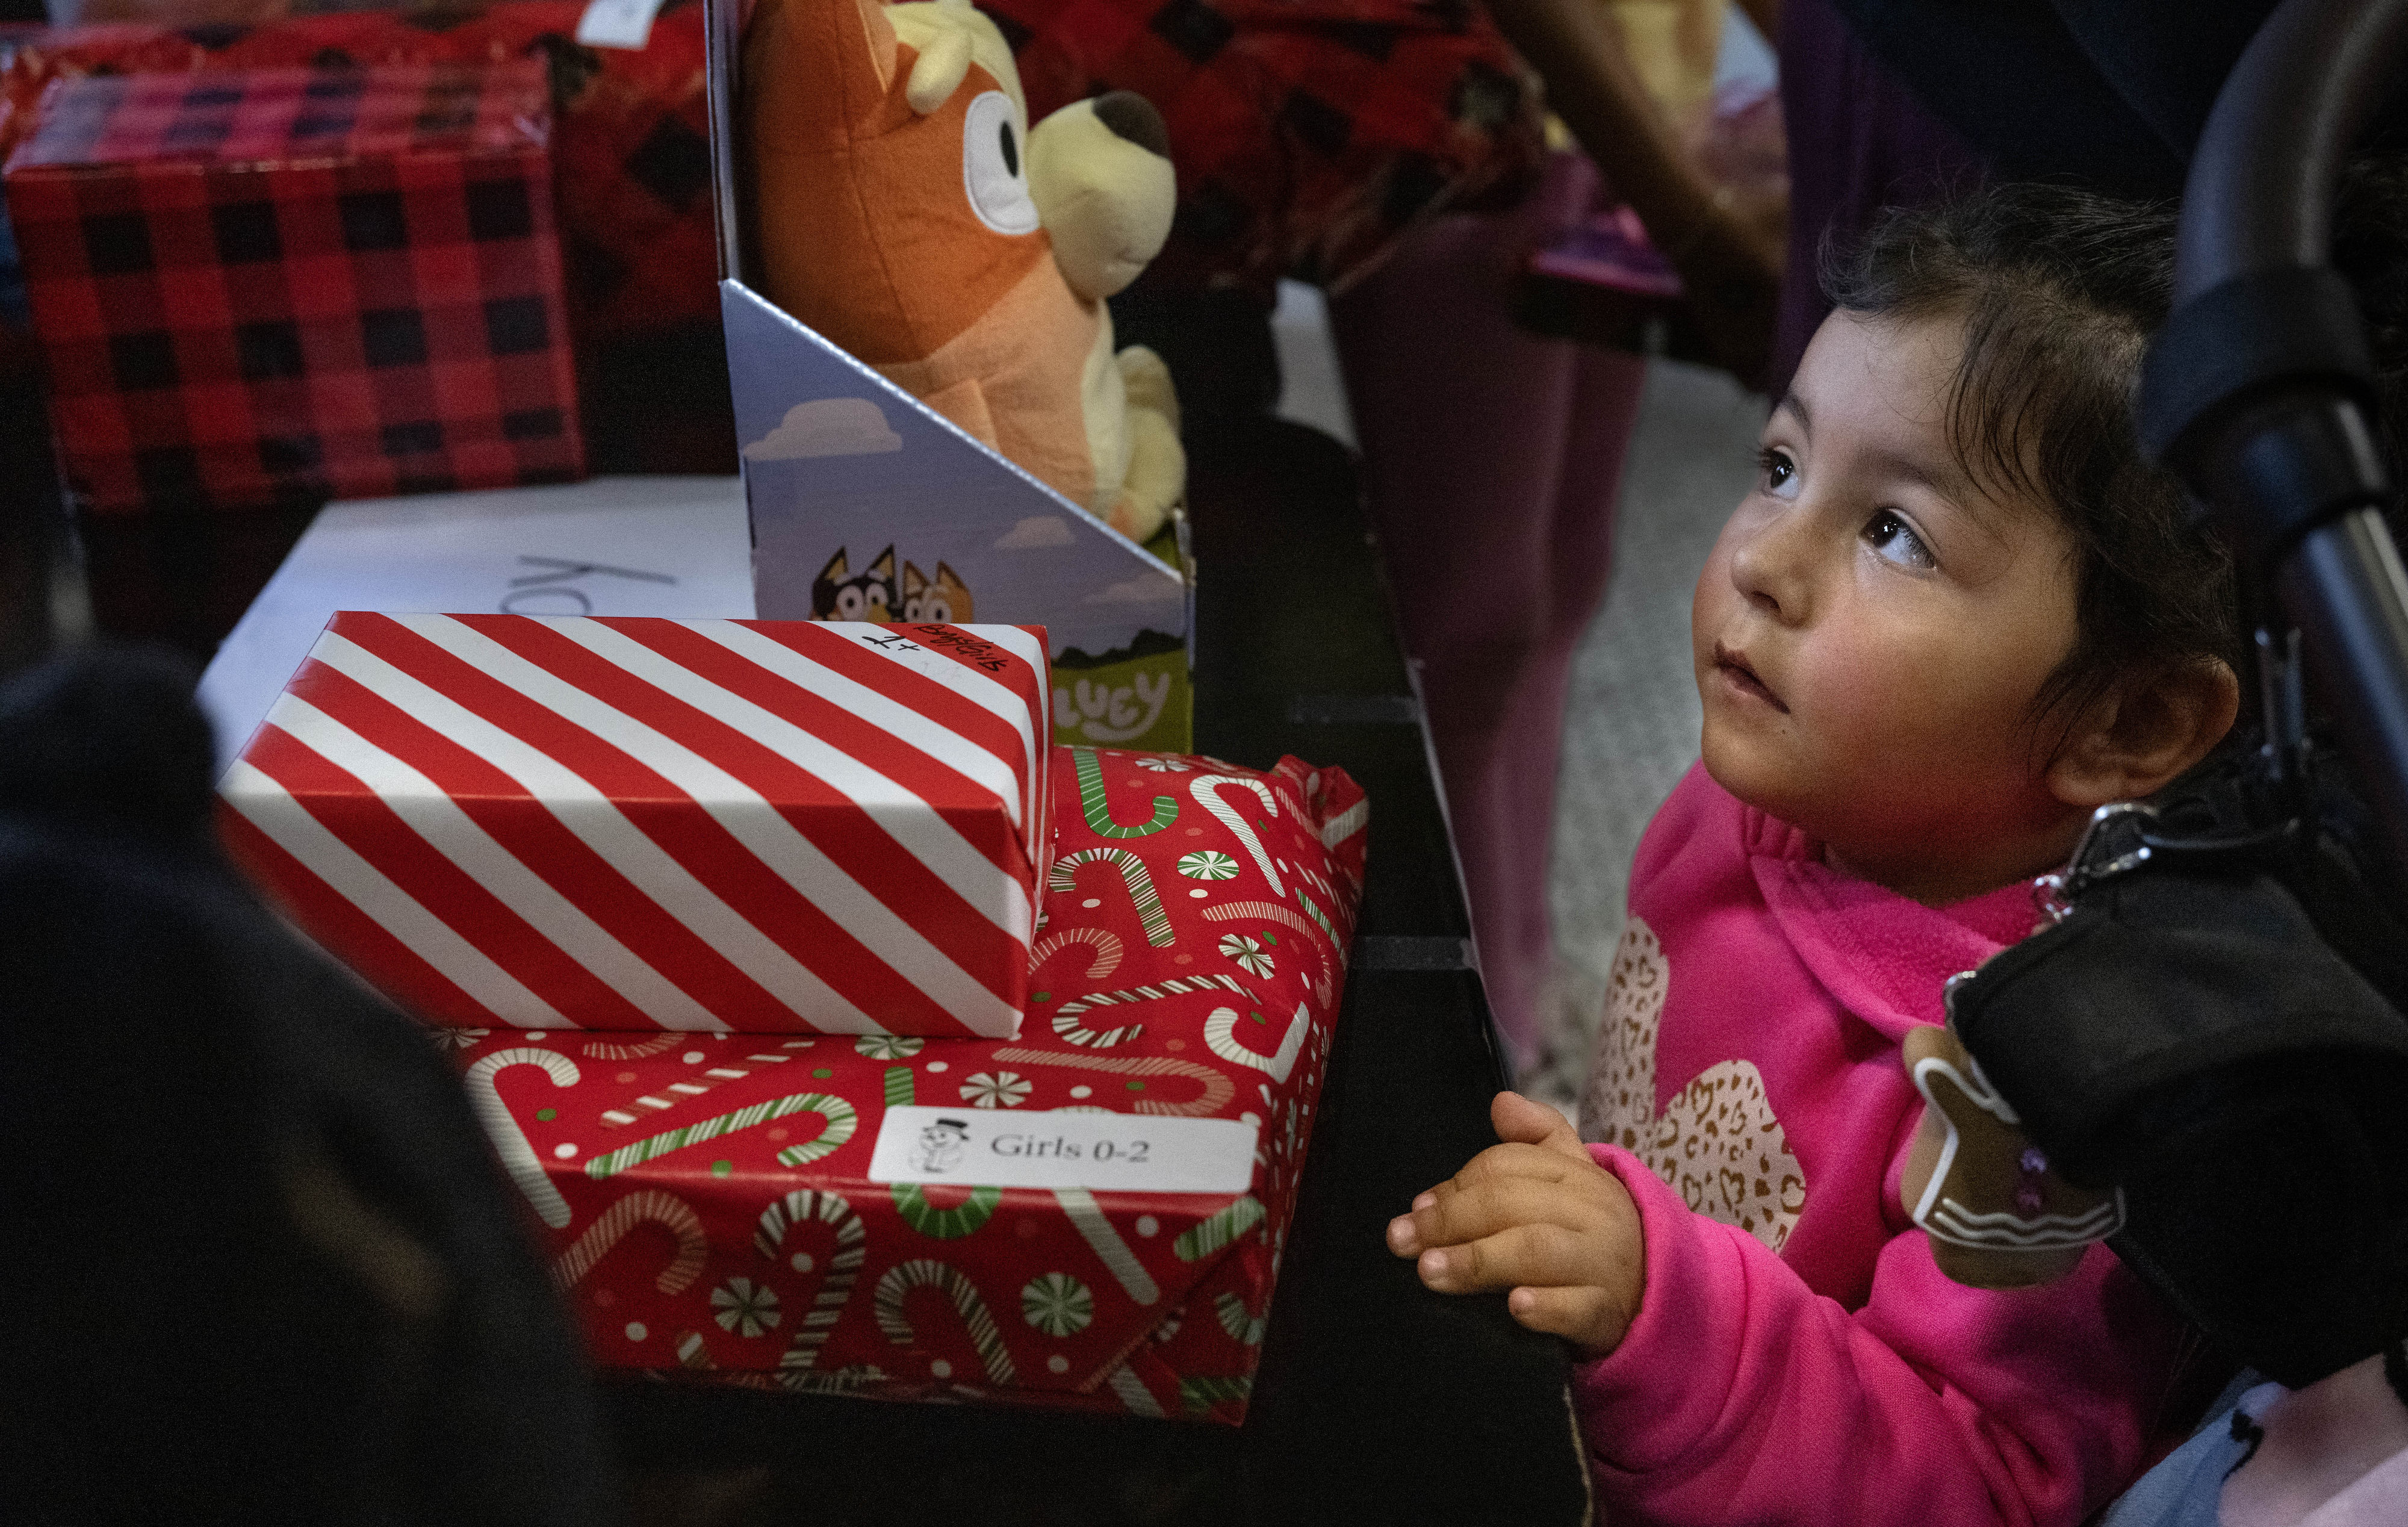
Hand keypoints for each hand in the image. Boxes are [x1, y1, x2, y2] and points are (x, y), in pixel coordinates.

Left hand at [1386, 1091, 1646, 1357]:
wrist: (1657, 1293)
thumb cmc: (1592, 1232)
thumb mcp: (1574, 1177)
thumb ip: (1537, 1136)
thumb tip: (1502, 1102)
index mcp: (1577, 1174)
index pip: (1505, 1167)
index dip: (1454, 1186)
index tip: (1414, 1211)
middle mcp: (1591, 1212)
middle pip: (1511, 1203)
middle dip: (1451, 1220)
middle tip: (1404, 1243)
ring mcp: (1603, 1263)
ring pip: (1537, 1250)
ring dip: (1479, 1260)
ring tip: (1432, 1272)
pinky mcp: (1609, 1313)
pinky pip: (1580, 1309)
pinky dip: (1547, 1308)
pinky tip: (1516, 1308)